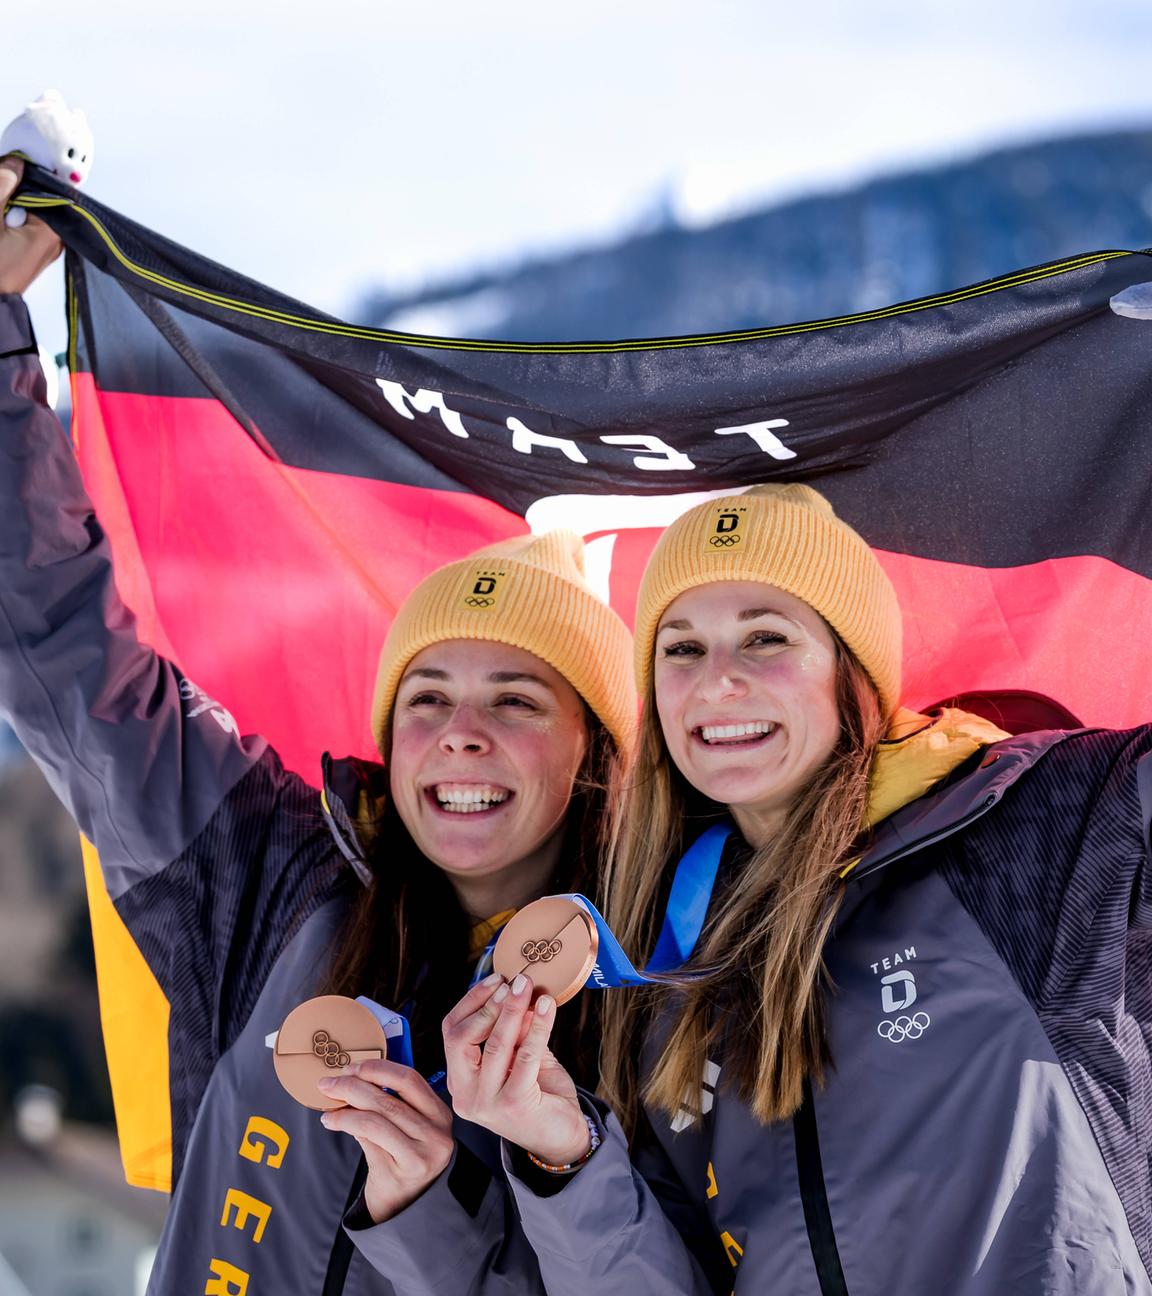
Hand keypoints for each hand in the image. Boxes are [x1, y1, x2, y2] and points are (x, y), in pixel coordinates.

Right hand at [0, 156, 62, 294]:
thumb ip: (3, 185)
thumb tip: (17, 161)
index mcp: (52, 231)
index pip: (45, 189)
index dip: (24, 175)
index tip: (7, 170)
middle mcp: (55, 240)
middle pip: (37, 199)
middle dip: (14, 191)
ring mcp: (45, 248)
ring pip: (28, 212)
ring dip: (9, 204)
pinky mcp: (33, 253)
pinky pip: (25, 226)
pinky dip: (10, 219)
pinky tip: (0, 222)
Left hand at [317, 1059, 453, 1223]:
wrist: (409, 1207)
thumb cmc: (405, 1160)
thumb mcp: (411, 1128)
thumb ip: (392, 1103)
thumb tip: (352, 1078)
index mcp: (439, 1114)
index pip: (409, 1079)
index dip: (378, 1068)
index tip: (352, 1067)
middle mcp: (435, 1133)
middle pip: (389, 1099)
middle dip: (353, 1085)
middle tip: (329, 1082)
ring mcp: (421, 1155)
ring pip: (376, 1120)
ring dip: (345, 1108)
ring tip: (328, 1104)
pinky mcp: (401, 1172)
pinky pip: (368, 1141)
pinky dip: (346, 1125)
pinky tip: (332, 1121)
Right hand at [442, 973, 589, 1165]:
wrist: (561, 1138)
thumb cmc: (539, 1095)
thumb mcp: (521, 1057)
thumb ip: (516, 1031)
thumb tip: (518, 992)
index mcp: (459, 1080)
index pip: (451, 1033)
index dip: (472, 1001)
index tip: (496, 979)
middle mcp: (464, 1094)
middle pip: (462, 1038)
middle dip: (489, 1004)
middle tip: (515, 982)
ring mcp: (485, 1102)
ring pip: (494, 1044)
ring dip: (513, 1010)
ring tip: (529, 988)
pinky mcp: (513, 1105)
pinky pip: (525, 1056)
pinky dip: (538, 1027)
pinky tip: (547, 1008)